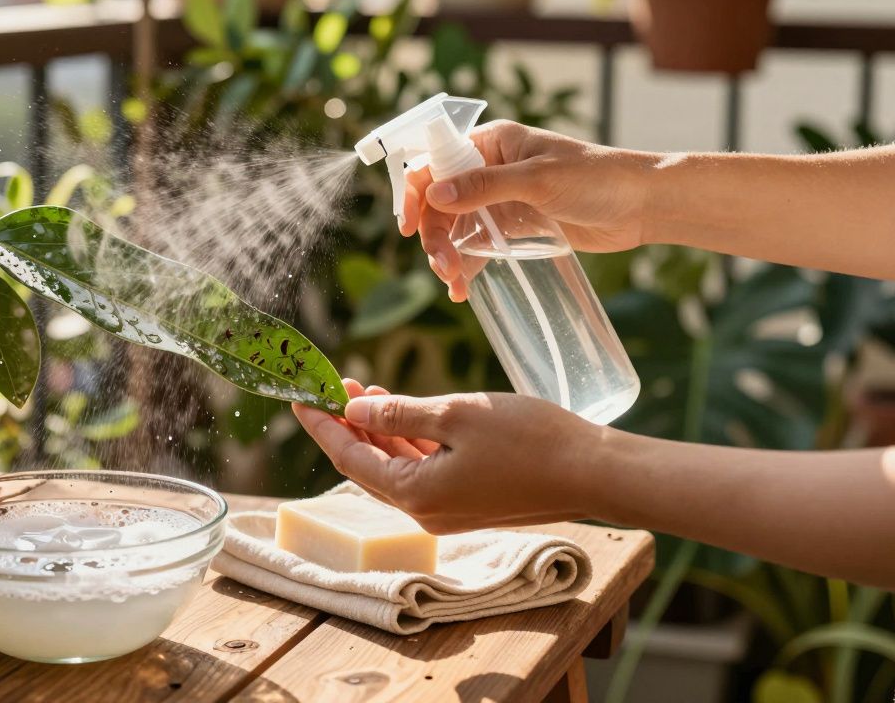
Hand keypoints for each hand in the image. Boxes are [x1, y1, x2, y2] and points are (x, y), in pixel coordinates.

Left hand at [293, 383, 607, 533]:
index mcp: (415, 494)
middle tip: (334, 385)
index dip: (323, 426)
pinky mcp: (469, 501)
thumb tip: (355, 410)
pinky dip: (408, 440)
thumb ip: (400, 412)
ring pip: (396, 467)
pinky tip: (402, 411)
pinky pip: (423, 470)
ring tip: (365, 389)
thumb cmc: (529, 439)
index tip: (301, 397)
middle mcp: (425, 510)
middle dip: (348, 425)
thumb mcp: (456, 415)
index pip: (350, 459)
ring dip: (378, 430)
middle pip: (368, 466)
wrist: (593, 472)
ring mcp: (448, 509)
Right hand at [400, 120, 656, 301]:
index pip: (435, 163)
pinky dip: (467, 266)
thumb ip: (485, 187)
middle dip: (435, 235)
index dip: (415, 194)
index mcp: (491, 143)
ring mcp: (501, 198)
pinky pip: (478, 245)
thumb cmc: (597, 179)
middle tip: (444, 266)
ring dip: (447, 254)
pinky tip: (463, 289)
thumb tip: (435, 195)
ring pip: (456, 227)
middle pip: (440, 202)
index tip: (408, 228)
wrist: (643, 206)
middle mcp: (490, 168)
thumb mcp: (538, 180)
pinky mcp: (515, 225)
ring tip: (454, 283)